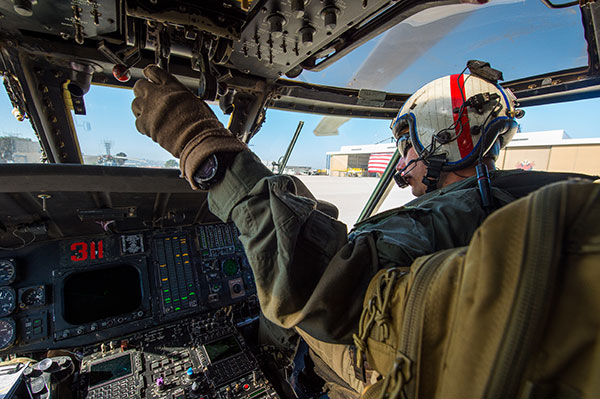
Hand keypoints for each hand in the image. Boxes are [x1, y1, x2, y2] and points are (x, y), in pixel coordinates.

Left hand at [132, 65, 245, 186]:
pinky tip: (151, 127)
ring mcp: (149, 108)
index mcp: (173, 86)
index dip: (150, 74)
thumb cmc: (202, 122)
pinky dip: (143, 124)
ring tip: (150, 114)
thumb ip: (181, 96)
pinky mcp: (144, 123)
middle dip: (143, 91)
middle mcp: (158, 94)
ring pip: (135, 103)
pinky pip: (137, 121)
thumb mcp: (195, 100)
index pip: (154, 72)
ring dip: (141, 107)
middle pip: (139, 85)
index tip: (149, 77)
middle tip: (148, 97)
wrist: (197, 138)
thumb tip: (178, 97)